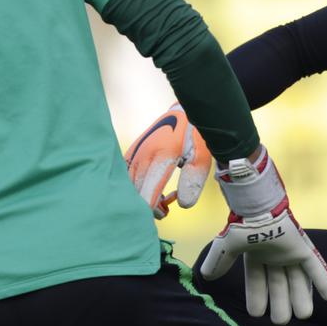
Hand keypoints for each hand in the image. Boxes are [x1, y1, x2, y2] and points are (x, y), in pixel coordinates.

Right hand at [124, 103, 211, 217]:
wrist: (183, 112)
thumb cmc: (195, 136)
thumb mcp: (202, 156)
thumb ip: (193, 180)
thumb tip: (184, 205)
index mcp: (161, 156)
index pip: (147, 192)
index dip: (152, 209)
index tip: (164, 213)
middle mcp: (143, 155)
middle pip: (136, 193)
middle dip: (149, 206)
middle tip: (167, 209)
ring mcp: (134, 153)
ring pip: (129, 186)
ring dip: (142, 196)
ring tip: (162, 199)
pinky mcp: (130, 153)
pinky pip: (125, 177)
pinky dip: (135, 186)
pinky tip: (149, 186)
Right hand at [198, 148, 326, 323]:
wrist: (258, 205)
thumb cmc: (243, 224)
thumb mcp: (228, 246)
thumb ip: (220, 260)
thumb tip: (206, 276)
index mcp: (255, 255)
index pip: (256, 281)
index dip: (257, 297)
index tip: (257, 314)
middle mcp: (274, 255)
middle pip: (279, 284)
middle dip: (281, 302)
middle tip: (282, 320)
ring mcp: (289, 251)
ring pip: (297, 279)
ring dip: (302, 296)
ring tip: (305, 314)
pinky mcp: (302, 246)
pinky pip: (315, 265)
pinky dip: (323, 280)